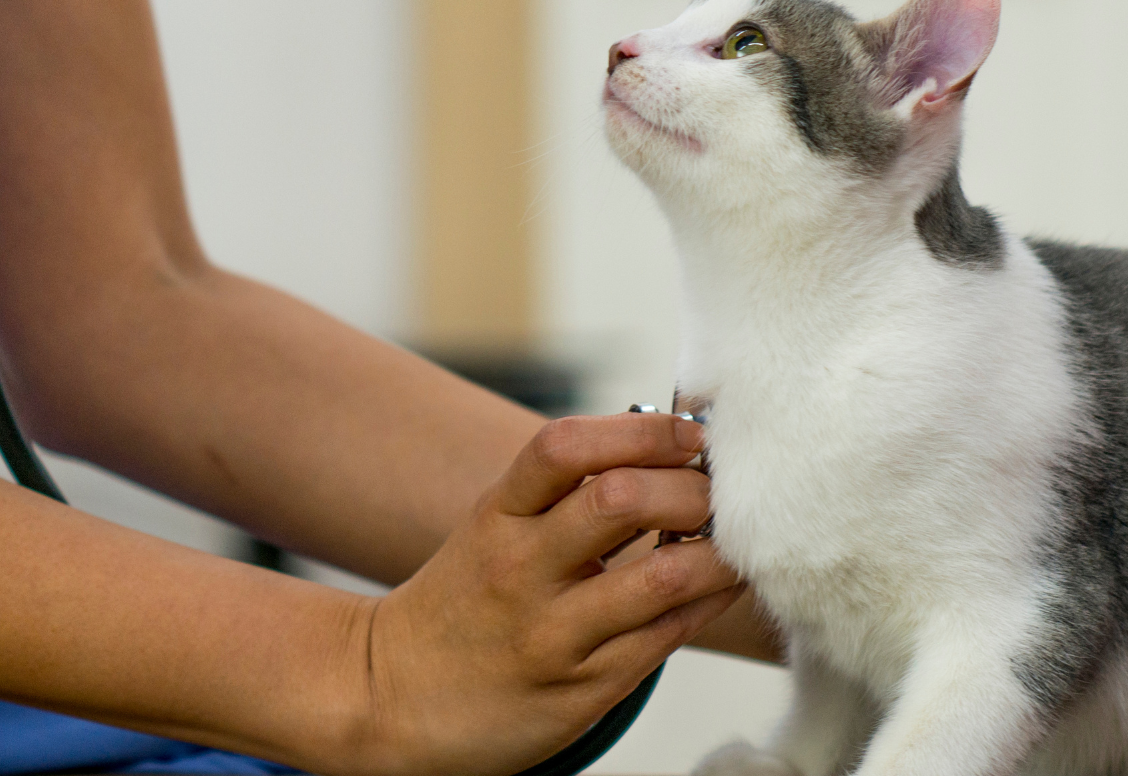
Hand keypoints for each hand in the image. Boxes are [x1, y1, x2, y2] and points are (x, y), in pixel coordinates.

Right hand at [344, 412, 744, 775]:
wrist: (391, 699)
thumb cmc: (463, 603)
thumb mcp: (493, 530)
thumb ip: (564, 493)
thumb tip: (665, 448)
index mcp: (496, 516)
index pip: (564, 447)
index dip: (640, 429)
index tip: (688, 432)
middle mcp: (520, 570)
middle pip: (621, 501)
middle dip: (690, 489)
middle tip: (719, 493)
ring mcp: (551, 634)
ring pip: (662, 578)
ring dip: (719, 552)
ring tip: (736, 541)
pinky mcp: (582, 691)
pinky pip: (666, 638)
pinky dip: (708, 603)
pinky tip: (718, 586)